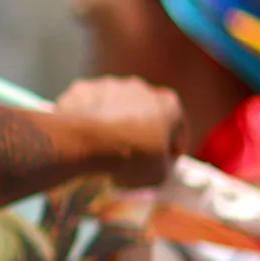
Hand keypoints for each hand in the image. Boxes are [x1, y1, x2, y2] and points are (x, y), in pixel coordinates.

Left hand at [55, 75, 179, 187]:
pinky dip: (88, 120)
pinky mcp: (83, 88)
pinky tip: (83, 139)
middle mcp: (142, 88)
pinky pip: (89, 106)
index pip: (176, 130)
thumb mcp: (157, 175)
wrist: (86, 141)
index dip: (170, 150)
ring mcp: (110, 85)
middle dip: (140, 133)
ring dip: (113, 124)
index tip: (161, 164)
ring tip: (103, 149)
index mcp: (169, 105)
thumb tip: (154, 167)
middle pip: (145, 114)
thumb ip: (161, 167)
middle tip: (131, 157)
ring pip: (115, 107)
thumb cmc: (128, 158)